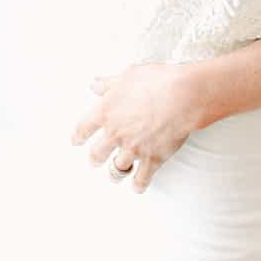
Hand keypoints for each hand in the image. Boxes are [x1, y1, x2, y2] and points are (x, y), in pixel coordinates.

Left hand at [71, 62, 203, 193]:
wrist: (183, 95)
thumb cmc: (157, 81)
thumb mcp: (129, 75)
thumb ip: (109, 83)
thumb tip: (94, 84)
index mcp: (106, 112)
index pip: (83, 128)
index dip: (78, 136)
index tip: (77, 140)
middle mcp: (115, 134)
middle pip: (97, 154)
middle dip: (95, 158)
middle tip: (95, 159)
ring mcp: (133, 149)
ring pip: (116, 169)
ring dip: (114, 173)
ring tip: (115, 174)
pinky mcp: (152, 159)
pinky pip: (141, 179)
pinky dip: (138, 184)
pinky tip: (138, 186)